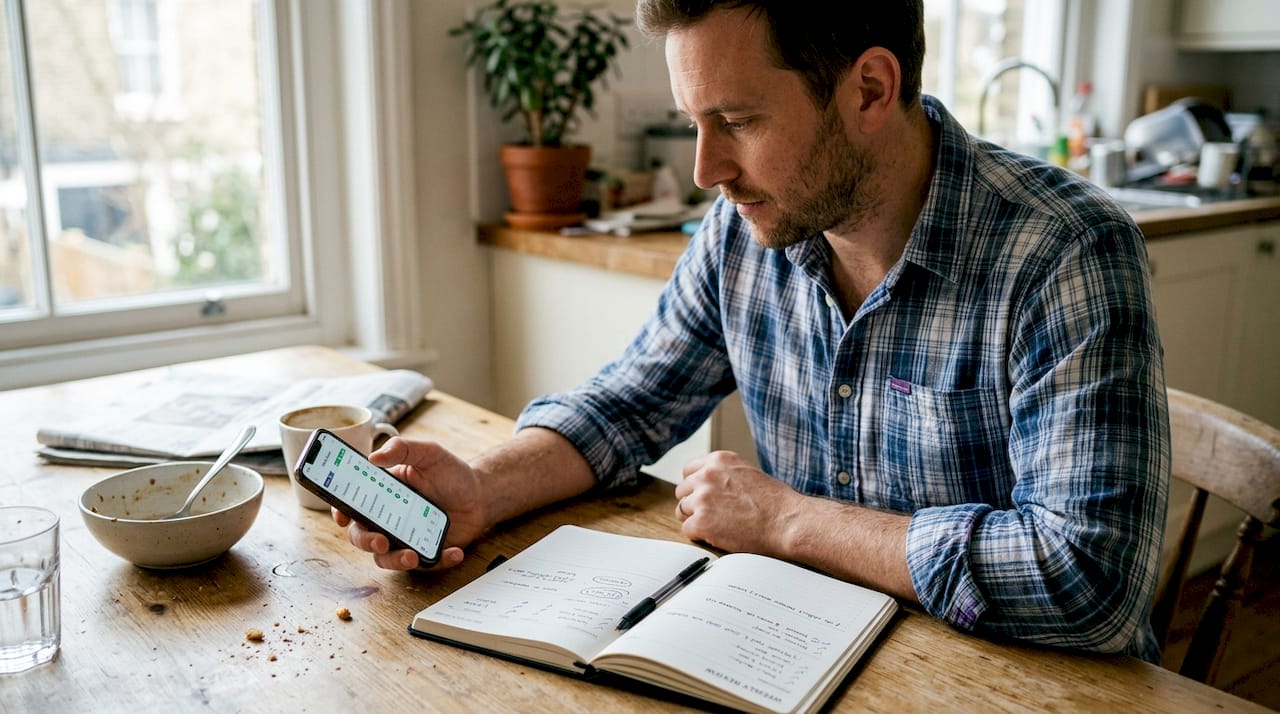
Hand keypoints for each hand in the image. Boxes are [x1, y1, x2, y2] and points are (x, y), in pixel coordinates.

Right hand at [333, 436, 488, 571]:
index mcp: (383, 494)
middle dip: (367, 542)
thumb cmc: (451, 473)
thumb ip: (404, 448)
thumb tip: (374, 457)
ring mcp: (406, 537)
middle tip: (381, 542)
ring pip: (387, 558)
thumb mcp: (429, 454)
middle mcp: (389, 519)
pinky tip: (454, 552)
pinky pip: (425, 564)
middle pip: (363, 536)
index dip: (341, 512)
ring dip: (396, 561)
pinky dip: (439, 561)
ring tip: (412, 556)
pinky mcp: (426, 552)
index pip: (352, 505)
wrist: (481, 494)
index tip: (342, 518)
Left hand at [674, 451, 801, 556]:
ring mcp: (702, 498)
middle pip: (682, 491)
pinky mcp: (701, 521)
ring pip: (682, 510)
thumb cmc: (776, 502)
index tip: (703, 496)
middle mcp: (707, 475)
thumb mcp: (747, 473)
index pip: (689, 470)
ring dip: (696, 520)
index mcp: (719, 460)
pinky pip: (687, 530)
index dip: (696, 487)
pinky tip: (717, 535)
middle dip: (694, 503)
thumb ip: (724, 475)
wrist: (787, 521)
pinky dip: (700, 536)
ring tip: (717, 526)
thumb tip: (709, 485)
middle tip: (712, 515)